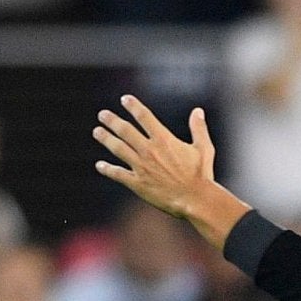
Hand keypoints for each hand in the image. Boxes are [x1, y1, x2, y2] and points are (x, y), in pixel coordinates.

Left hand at [93, 96, 250, 250]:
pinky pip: (118, 174)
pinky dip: (107, 169)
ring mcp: (141, 167)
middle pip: (125, 130)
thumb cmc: (202, 176)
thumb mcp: (204, 149)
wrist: (196, 200)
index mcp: (164, 140)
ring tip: (97, 132)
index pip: (144, 117)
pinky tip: (100, 165)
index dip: (133, 106)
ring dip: (105, 138)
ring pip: (117, 148)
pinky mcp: (138, 183)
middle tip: (103, 115)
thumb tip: (198, 111)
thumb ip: (199, 129)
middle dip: (112, 120)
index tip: (125, 99)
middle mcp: (149, 151)